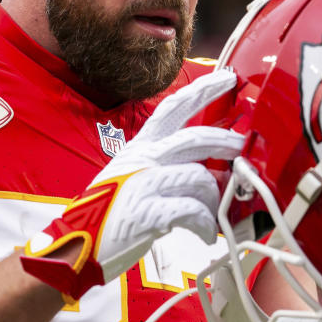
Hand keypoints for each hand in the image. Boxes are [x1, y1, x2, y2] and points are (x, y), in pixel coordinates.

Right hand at [20, 70, 244, 301]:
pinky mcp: (148, 212)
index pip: (174, 106)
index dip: (204, 90)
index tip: (229, 78)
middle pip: (196, 138)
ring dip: (215, 199)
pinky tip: (204, 234)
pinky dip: (206, 224)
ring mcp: (144, 184)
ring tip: (213, 215)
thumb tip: (209, 169)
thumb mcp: (132, 175)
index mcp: (140, 146)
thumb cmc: (110, 212)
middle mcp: (143, 159)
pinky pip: (193, 211)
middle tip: (244, 149)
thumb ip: (166, 166)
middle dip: (228, 142)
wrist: (77, 244)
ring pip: (200, 177)